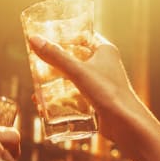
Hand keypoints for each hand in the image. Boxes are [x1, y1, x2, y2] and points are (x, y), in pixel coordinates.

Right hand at [27, 33, 147, 144]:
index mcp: (105, 51)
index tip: (46, 38)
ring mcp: (101, 83)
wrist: (125, 124)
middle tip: (36, 64)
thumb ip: (55, 56)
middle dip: (56, 62)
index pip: (83, 36)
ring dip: (56, 82)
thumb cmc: (107, 93)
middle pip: (75, 58)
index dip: (65, 36)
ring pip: (74, 78)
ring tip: (37, 88)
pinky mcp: (98, 100)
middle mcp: (104, 65)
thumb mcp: (77, 71)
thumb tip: (34, 39)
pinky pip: (76, 94)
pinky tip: (47, 104)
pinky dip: (62, 97)